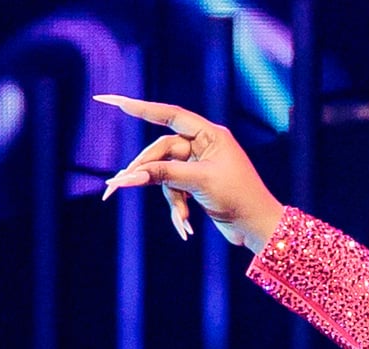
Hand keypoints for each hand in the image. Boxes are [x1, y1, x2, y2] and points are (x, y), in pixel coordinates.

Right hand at [92, 94, 284, 251]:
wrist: (258, 227)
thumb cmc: (239, 198)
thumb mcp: (199, 182)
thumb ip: (163, 175)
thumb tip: (128, 175)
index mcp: (210, 135)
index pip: (168, 114)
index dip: (139, 107)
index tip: (109, 100)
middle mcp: (204, 146)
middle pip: (161, 151)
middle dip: (148, 171)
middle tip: (119, 185)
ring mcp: (199, 165)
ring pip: (165, 174)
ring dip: (172, 199)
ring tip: (182, 220)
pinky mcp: (196, 184)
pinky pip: (174, 190)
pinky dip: (178, 207)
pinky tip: (186, 228)